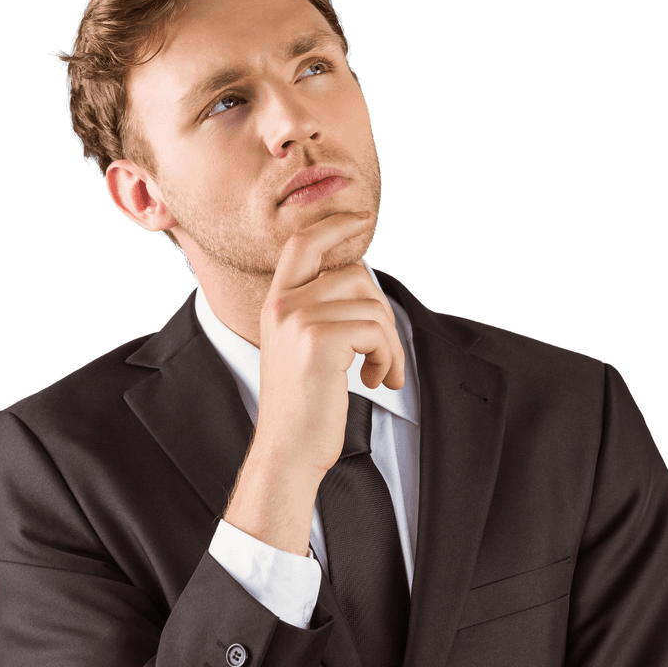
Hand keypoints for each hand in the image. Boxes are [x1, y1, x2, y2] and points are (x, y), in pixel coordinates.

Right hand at [256, 209, 405, 478]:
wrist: (287, 451)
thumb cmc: (304, 409)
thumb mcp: (304, 351)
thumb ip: (321, 313)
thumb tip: (363, 280)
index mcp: (276, 304)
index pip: (303, 243)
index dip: (333, 224)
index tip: (361, 215)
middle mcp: (282, 305)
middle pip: (356, 275)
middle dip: (383, 313)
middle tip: (385, 355)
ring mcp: (298, 320)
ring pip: (373, 306)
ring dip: (390, 343)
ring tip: (383, 374)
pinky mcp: (319, 340)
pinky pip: (377, 331)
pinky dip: (389, 357)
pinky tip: (378, 382)